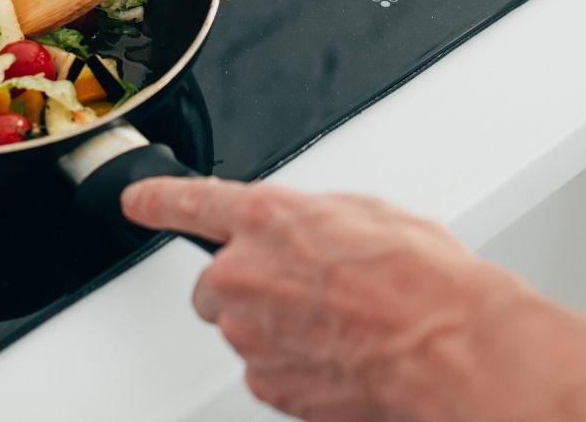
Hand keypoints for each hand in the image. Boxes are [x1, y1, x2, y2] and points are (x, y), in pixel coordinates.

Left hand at [121, 178, 530, 421]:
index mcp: (265, 218)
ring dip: (277, 327)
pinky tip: (340, 353)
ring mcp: (251, 335)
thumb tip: (308, 232)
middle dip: (248, 285)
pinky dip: (295, 365)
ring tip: (340, 323)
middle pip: (215, 283)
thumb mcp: (368, 213)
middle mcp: (244, 275)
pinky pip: (268, 370)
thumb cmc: (422, 277)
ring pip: (244, 330)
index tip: (137, 200)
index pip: (188, 202)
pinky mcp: (268, 385)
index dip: (157, 200)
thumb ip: (314, 218)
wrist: (448, 346)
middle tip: (305, 289)